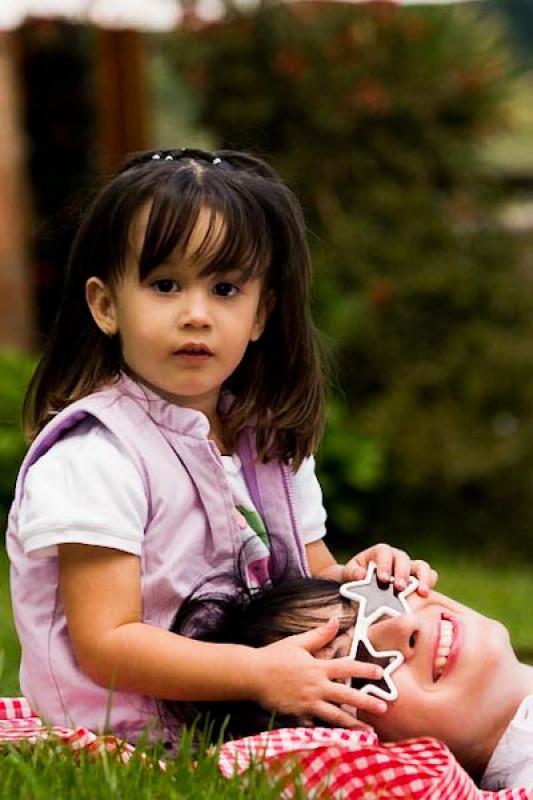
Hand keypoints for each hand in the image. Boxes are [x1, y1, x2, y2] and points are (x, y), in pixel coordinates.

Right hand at [250, 618, 387, 728]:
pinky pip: (316, 725)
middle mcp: (316, 686)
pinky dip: (327, 732)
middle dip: (366, 702)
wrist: (253, 674)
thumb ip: (319, 635)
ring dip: (354, 723)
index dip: (364, 670)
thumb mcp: (298, 642)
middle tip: (384, 708)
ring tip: (369, 731)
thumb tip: (335, 622)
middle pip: (346, 695)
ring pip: (335, 715)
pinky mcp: (298, 714)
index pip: (346, 668)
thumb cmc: (275, 656)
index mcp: (318, 667)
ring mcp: (308, 702)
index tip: (380, 673)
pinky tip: (339, 740)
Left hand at [341, 544, 437, 596]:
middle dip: (402, 573)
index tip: (383, 578)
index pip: (383, 553)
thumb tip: (361, 575)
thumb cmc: (355, 579)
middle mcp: (396, 558)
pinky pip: (430, 577)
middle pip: (403, 560)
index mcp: (379, 553)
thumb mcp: (348, 574)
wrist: (360, 588)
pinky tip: (428, 594)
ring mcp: (409, 568)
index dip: (384, 564)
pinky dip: (430, 583)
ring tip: (422, 592)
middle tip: (399, 588)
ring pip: (421, 566)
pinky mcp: (418, 579)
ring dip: (423, 578)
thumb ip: (352, 573)